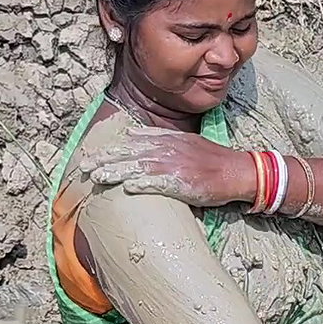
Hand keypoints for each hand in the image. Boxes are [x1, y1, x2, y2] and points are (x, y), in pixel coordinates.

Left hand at [80, 126, 252, 207]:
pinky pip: (161, 183)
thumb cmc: (211, 160)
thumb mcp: (185, 142)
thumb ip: (160, 139)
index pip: (133, 140)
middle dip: (106, 158)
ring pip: (140, 167)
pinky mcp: (185, 182)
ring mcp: (177, 165)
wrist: (238, 170)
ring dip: (117, 171)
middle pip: (131, 152)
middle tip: (84, 166)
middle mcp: (170, 149)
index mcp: (169, 139)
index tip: (91, 152)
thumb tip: (132, 135)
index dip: (111, 146)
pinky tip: (128, 187)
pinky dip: (144, 184)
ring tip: (97, 177)